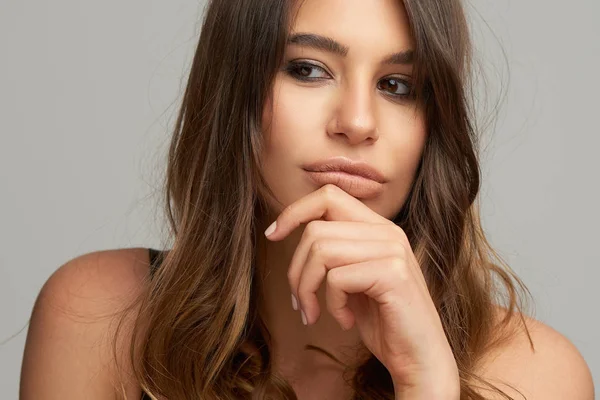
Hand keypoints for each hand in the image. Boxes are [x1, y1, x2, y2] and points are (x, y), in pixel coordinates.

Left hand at [264, 184, 459, 397]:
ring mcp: (392, 250)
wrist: (420, 358)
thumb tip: (287, 231)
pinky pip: (337, 278)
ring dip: (307, 288)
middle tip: (301, 302)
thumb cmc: (383, 321)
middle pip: (315, 229)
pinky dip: (332, 304)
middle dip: (296, 270)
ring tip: (314, 313)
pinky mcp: (392, 274)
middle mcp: (387, 232)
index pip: (328, 195)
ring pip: (321, 250)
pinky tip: (345, 321)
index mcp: (378, 228)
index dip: (294, 211)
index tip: (272, 234)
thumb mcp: (352, 280)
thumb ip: (333, 252)